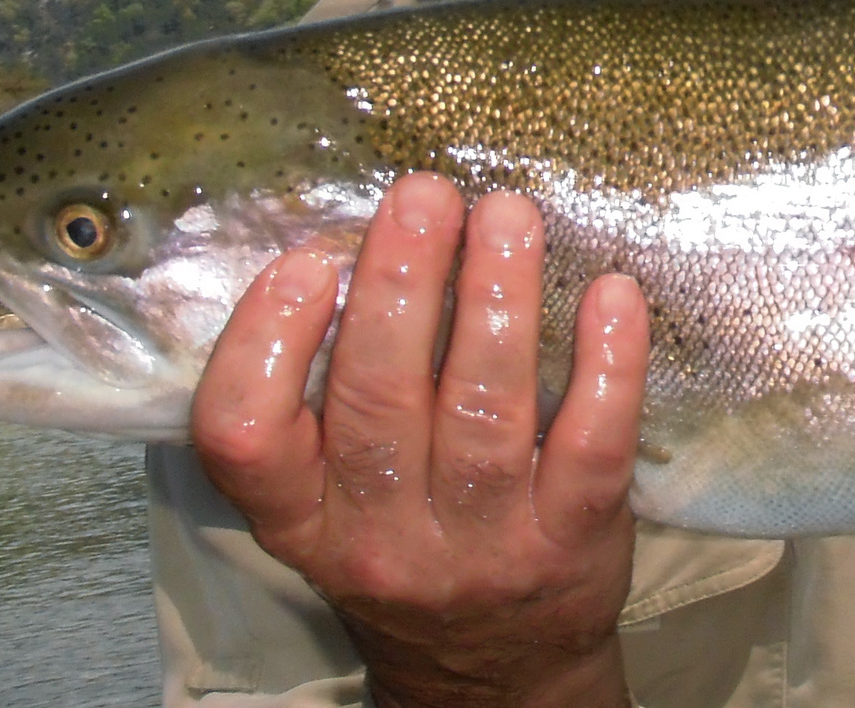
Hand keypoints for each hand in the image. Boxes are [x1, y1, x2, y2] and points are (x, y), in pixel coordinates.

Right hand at [191, 174, 647, 707]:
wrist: (496, 670)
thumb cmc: (409, 542)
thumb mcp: (336, 501)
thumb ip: (330, 398)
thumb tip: (357, 241)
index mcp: (304, 519)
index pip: (244, 441)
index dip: (266, 345)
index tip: (304, 262)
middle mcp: (381, 539)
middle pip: (377, 403)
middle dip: (402, 285)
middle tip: (424, 195)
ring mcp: (482, 545)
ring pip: (485, 411)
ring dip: (498, 299)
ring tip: (508, 215)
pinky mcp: (571, 540)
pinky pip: (591, 444)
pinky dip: (605, 365)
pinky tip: (610, 295)